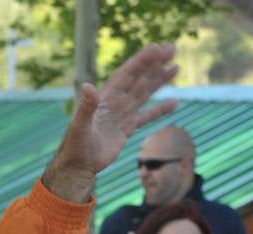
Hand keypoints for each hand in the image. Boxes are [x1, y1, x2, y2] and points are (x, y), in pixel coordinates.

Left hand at [42, 44, 179, 201]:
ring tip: (176, 67)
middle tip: (173, 49)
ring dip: (159, 80)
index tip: (158, 48)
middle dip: (155, 64)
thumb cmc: (76, 145)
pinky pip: (147, 116)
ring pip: (145, 93)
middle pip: (139, 78)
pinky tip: (174, 102)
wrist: (79, 165)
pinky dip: (160, 109)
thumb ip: (86, 106)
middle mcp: (116, 102)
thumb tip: (88, 86)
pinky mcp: (127, 128)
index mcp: (106, 97)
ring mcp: (123, 114)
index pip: (127, 74)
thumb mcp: (80, 125)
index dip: (142, 61)